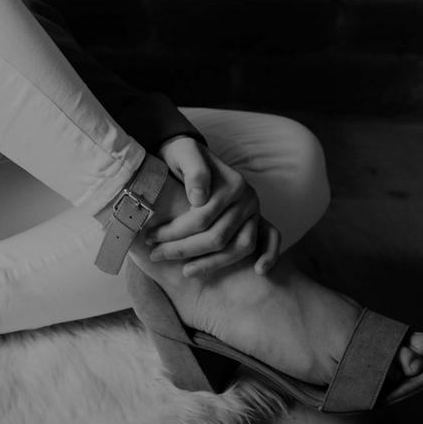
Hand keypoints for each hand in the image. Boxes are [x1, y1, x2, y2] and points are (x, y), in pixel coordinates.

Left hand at [148, 136, 280, 277]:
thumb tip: (199, 199)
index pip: (201, 219)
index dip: (174, 232)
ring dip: (214, 263)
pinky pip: (272, 239)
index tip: (150, 238)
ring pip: (240, 246)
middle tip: (156, 255)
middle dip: (184, 250)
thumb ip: (194, 170)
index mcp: (232, 183)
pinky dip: (269, 255)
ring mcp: (255, 210)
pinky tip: (257, 271)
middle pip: (218, 236)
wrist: (191, 153)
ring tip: (186, 271)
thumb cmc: (183, 155)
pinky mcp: (259, 219)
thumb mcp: (183, 152)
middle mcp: (248, 198)